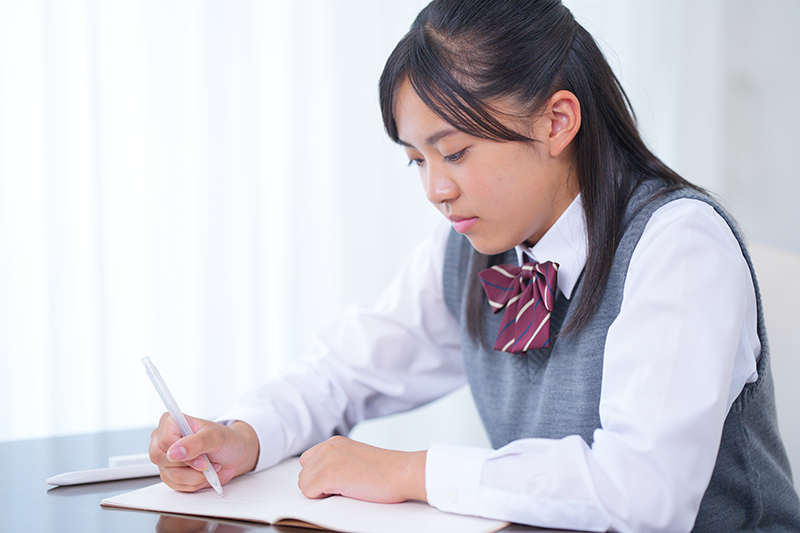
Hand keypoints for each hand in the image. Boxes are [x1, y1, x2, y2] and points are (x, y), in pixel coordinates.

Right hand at [149, 412, 259, 491]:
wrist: (234, 456)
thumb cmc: (226, 440)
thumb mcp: (215, 437)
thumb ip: (195, 443)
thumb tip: (173, 453)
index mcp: (171, 422)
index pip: (163, 440)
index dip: (181, 451)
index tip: (201, 455)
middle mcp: (164, 440)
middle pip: (158, 458)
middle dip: (188, 465)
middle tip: (205, 462)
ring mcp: (166, 459)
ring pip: (170, 475)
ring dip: (195, 475)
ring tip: (208, 466)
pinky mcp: (170, 474)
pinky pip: (176, 485)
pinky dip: (194, 483)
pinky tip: (203, 474)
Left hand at [298, 436, 426, 502]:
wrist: (402, 472)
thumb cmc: (385, 471)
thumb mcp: (355, 457)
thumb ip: (337, 460)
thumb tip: (322, 477)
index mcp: (334, 442)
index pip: (307, 461)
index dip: (318, 475)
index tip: (333, 481)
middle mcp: (328, 447)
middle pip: (303, 473)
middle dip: (317, 484)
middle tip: (341, 487)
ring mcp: (328, 460)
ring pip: (303, 483)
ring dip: (319, 492)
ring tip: (344, 490)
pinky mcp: (329, 474)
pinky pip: (308, 492)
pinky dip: (321, 498)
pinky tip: (342, 493)